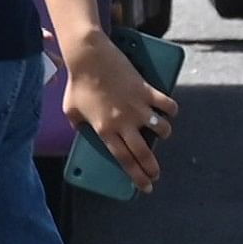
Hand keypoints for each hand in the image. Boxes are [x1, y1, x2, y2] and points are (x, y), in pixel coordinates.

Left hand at [60, 29, 179, 193]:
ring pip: (161, 129)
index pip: (125, 161)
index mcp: (105, 131)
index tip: (146, 186)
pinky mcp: (146, 90)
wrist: (89, 57)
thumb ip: (77, 125)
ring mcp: (137, 107)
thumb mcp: (71, 110)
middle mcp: (124, 123)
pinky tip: (170, 110)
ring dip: (164, 134)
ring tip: (162, 133)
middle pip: (143, 153)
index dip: (137, 177)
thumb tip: (82, 130)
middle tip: (156, 173)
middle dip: (153, 168)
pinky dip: (171, 109)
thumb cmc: (78, 83)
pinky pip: (167, 104)